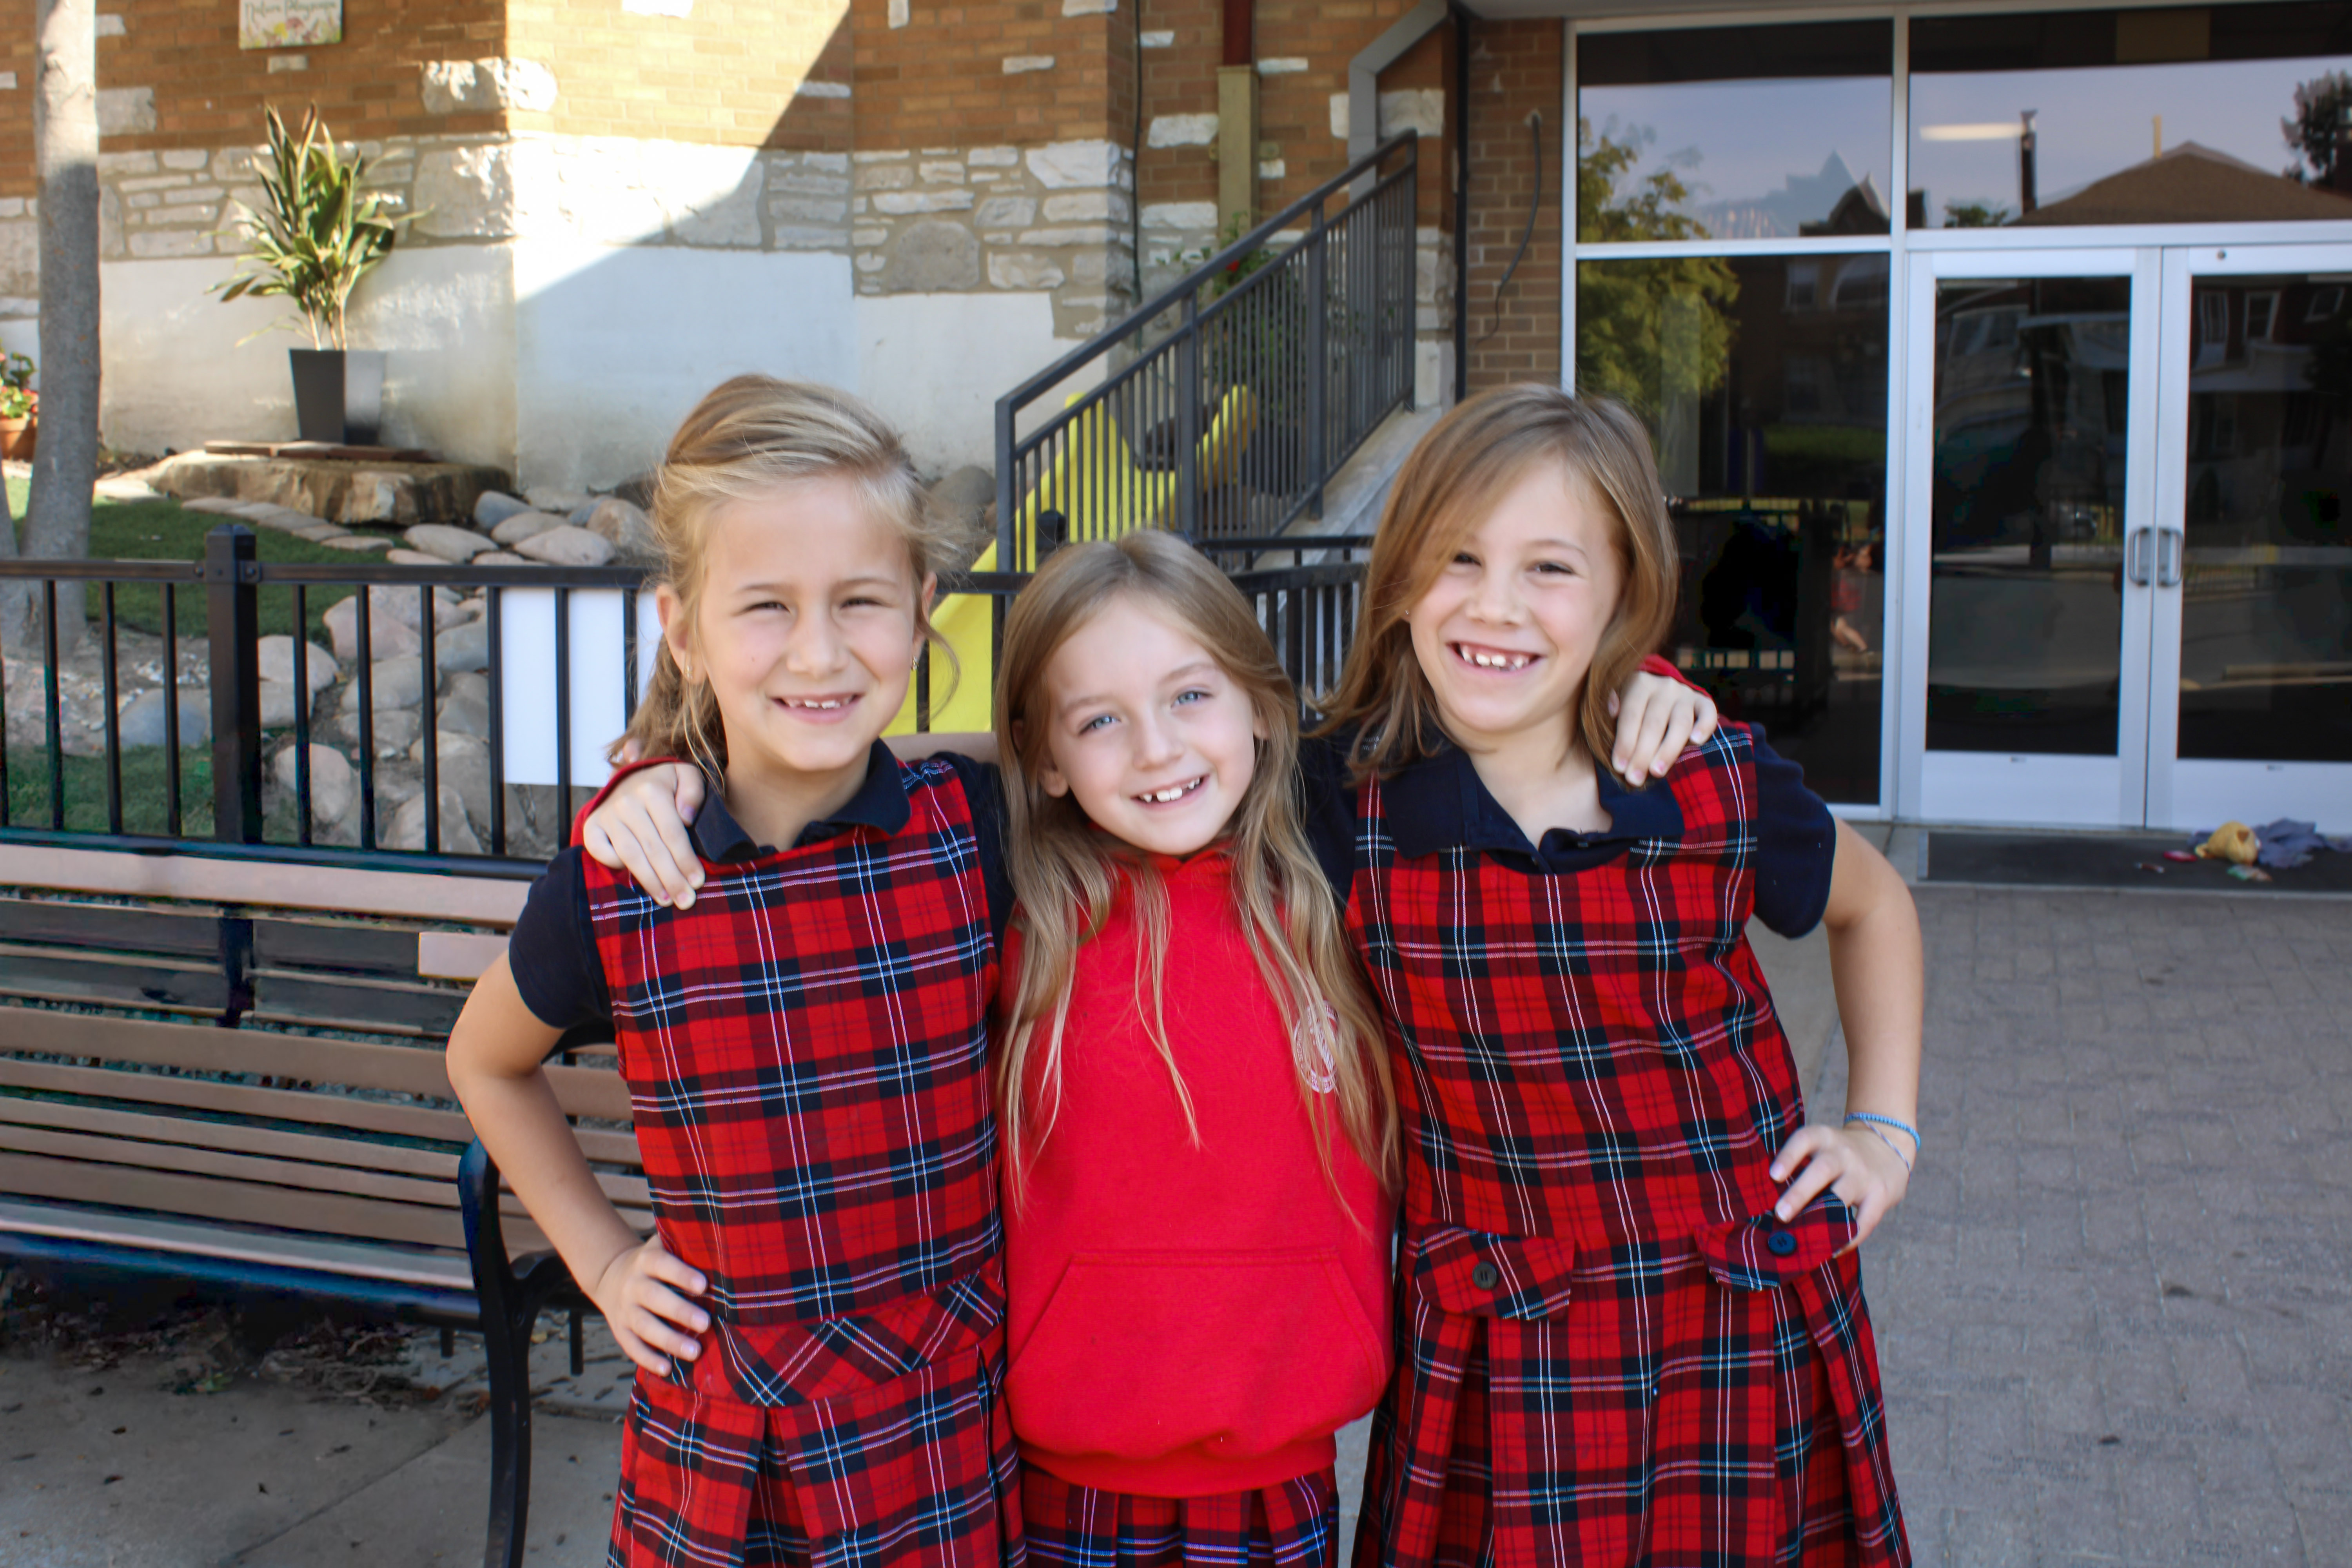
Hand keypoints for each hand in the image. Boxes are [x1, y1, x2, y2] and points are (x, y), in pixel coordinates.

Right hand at [582, 764, 706, 906]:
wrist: (630, 779)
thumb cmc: (664, 785)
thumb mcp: (685, 776)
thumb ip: (693, 791)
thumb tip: (687, 818)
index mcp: (652, 791)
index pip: (672, 834)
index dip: (685, 860)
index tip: (698, 882)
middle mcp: (626, 803)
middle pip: (653, 849)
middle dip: (671, 879)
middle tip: (686, 901)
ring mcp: (607, 815)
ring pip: (630, 855)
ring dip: (649, 881)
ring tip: (666, 900)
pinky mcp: (591, 826)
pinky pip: (599, 851)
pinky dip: (614, 865)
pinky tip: (633, 879)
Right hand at [590, 1236, 710, 1378]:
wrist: (611, 1277)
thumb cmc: (655, 1263)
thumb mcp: (663, 1247)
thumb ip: (684, 1246)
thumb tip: (723, 1246)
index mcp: (646, 1260)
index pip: (662, 1264)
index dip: (681, 1274)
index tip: (703, 1285)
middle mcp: (633, 1285)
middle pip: (654, 1298)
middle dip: (680, 1312)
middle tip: (706, 1323)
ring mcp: (625, 1310)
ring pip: (644, 1326)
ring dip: (669, 1340)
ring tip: (695, 1352)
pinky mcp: (620, 1331)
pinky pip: (632, 1347)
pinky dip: (648, 1359)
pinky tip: (667, 1369)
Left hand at [1609, 673, 1718, 784]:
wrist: (1659, 692)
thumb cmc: (1633, 707)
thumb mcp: (1618, 702)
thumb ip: (1613, 708)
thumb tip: (1611, 710)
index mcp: (1639, 684)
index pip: (1630, 715)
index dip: (1624, 742)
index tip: (1619, 767)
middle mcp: (1664, 686)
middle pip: (1654, 724)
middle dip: (1643, 754)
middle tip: (1634, 778)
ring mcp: (1685, 693)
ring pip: (1680, 724)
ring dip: (1668, 750)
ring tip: (1657, 772)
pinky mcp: (1702, 701)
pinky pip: (1708, 713)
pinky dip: (1704, 727)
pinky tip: (1696, 742)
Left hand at [1767, 1123, 1909, 1252]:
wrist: (1888, 1146)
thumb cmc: (1840, 1153)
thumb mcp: (1822, 1145)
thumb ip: (1800, 1162)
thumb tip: (1764, 1196)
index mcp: (1824, 1138)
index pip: (1804, 1139)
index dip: (1788, 1157)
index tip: (1773, 1176)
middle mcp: (1843, 1153)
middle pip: (1822, 1170)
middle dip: (1800, 1193)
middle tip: (1780, 1214)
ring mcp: (1863, 1174)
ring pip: (1842, 1195)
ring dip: (1822, 1217)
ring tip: (1802, 1237)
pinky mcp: (1881, 1194)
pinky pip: (1866, 1220)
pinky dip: (1849, 1237)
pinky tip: (1833, 1250)